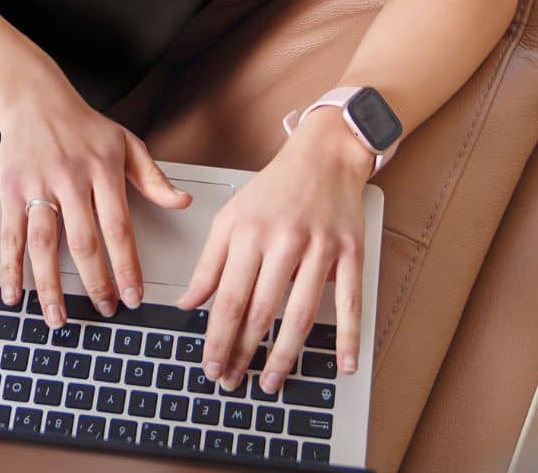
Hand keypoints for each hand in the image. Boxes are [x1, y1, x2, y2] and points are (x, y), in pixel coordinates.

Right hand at [0, 58, 192, 325]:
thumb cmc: (84, 124)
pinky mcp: (11, 190)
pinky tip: (13, 294)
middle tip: (105, 311)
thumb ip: (153, 177)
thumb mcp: (126, 142)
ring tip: (59, 318)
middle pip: (83, 242)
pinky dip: (10, 267)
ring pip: (45, 244)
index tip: (134, 297)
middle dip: (96, 283)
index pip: (118, 227)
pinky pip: (11, 234)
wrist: (34, 98)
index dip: (127, 266)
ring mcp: (39, 185)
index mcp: (103, 169)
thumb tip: (183, 202)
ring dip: (50, 286)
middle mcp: (71, 179)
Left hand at [175, 108, 372, 393]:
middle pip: (262, 310)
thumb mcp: (232, 216)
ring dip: (285, 355)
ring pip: (301, 313)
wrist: (324, 155)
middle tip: (233, 381)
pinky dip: (349, 337)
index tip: (211, 365)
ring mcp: (320, 247)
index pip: (230, 297)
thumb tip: (187, 303)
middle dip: (244, 353)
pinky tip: (342, 365)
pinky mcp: (350, 252)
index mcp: (250, 231)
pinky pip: (350, 301)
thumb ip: (209, 262)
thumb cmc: (275, 188)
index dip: (218, 337)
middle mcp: (284, 240)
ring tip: (271, 383)